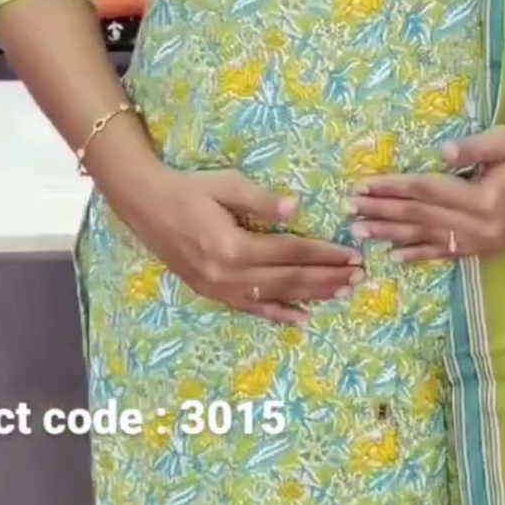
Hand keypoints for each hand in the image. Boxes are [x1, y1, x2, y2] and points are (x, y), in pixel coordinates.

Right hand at [116, 160, 361, 325]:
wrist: (145, 205)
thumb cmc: (188, 189)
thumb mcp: (225, 184)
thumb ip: (261, 201)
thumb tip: (296, 209)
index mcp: (233, 246)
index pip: (291, 252)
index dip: (324, 254)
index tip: (352, 254)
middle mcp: (228, 274)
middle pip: (289, 279)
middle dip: (326, 278)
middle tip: (359, 277)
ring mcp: (219, 288)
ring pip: (275, 297)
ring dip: (311, 297)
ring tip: (342, 294)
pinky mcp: (212, 292)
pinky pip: (251, 308)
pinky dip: (278, 315)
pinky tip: (303, 320)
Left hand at [348, 115, 504, 262]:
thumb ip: (472, 148)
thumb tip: (439, 153)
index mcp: (488, 199)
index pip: (428, 192)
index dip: (393, 188)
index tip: (363, 184)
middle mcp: (485, 227)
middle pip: (422, 218)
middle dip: (383, 213)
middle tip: (349, 210)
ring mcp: (487, 242)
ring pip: (430, 239)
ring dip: (393, 236)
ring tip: (361, 232)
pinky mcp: (490, 248)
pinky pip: (449, 254)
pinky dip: (421, 255)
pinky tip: (396, 257)